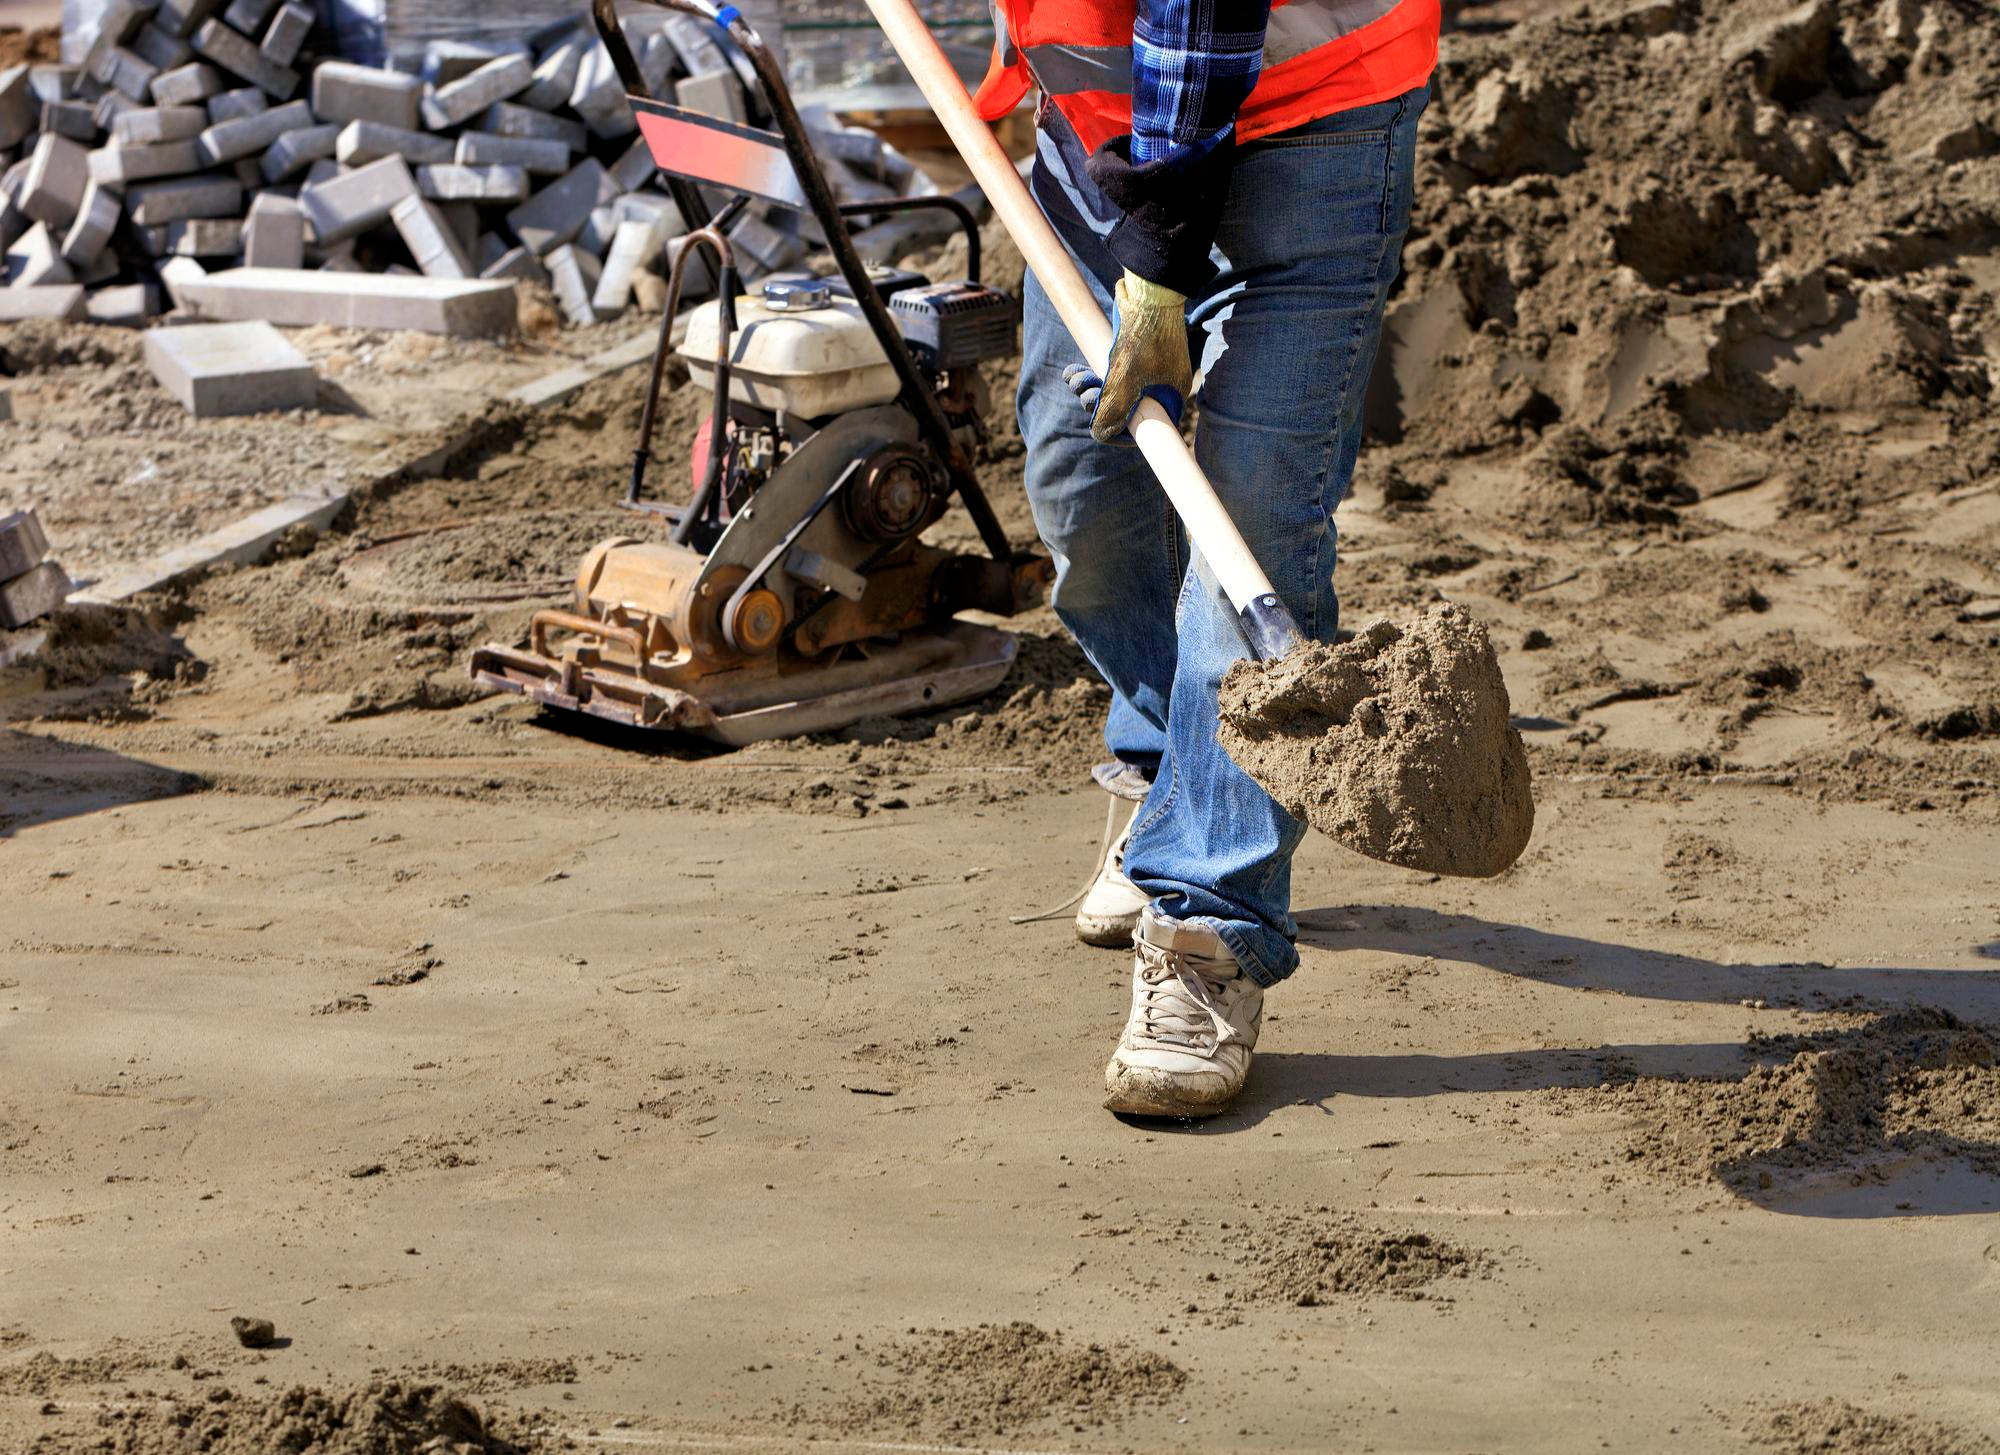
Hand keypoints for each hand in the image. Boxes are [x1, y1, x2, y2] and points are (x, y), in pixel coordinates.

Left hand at [1063, 270, 1192, 444]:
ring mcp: (1148, 363)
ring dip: (1089, 387)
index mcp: (1171, 392)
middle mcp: (1161, 380)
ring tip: (1073, 378)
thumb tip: (1101, 435)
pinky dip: (1091, 371)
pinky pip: (1110, 369)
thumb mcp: (1123, 382)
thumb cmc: (1141, 337)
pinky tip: (1073, 370)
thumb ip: (1112, 412)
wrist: (1148, 289)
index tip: (1101, 428)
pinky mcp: (1133, 348)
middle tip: (1084, 395)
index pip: (1148, 426)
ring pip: (1113, 387)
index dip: (1122, 432)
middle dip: (1098, 403)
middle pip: (1126, 406)